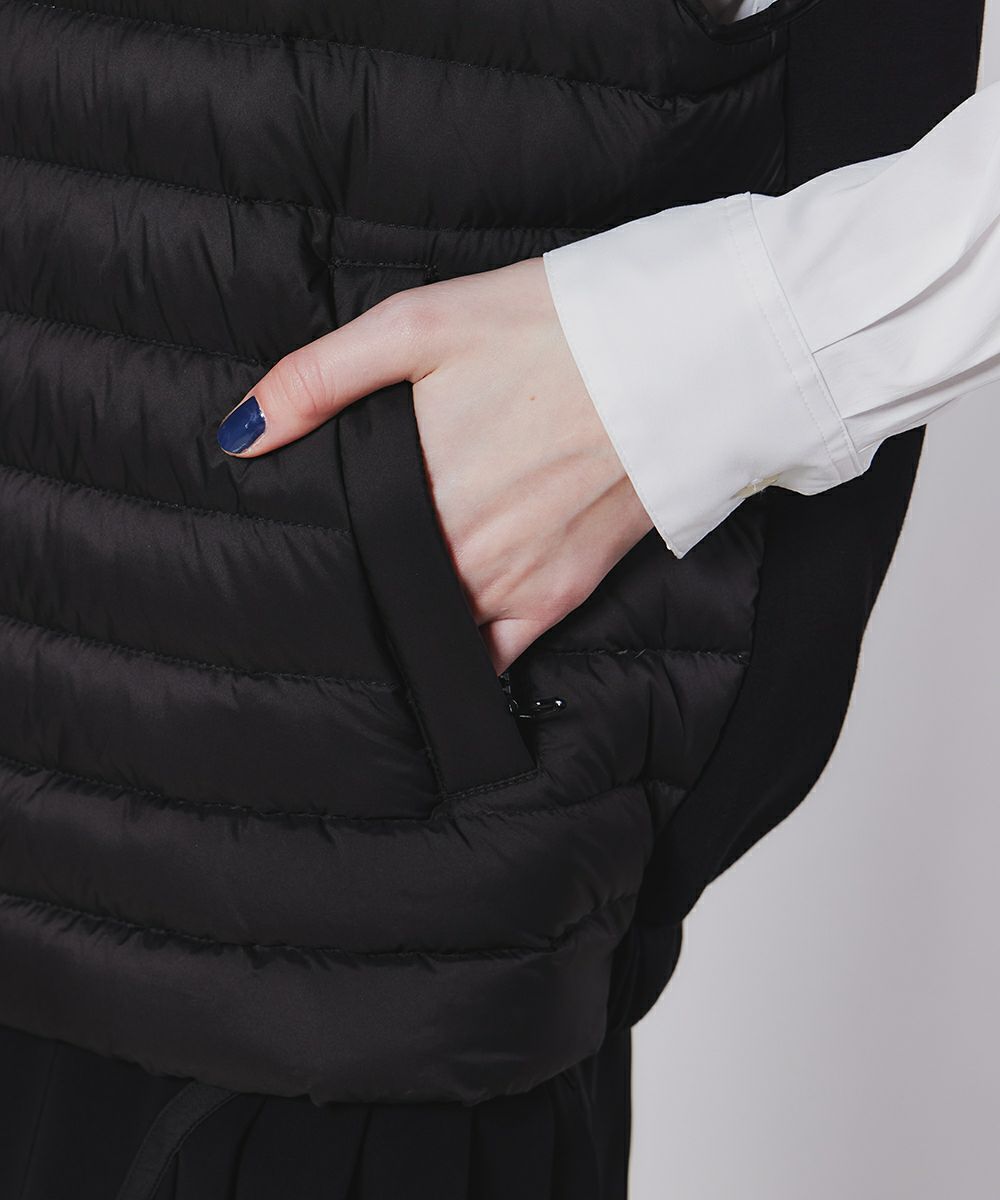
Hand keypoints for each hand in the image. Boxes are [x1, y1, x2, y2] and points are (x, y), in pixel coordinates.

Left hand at [216, 257, 653, 673]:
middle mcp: (458, 551)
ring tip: (387, 595)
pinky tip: (446, 639)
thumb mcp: (416, 325)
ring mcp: (513, 582)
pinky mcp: (561, 594)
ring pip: (431, 630)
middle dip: (353, 588)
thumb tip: (241, 435)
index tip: (289, 555)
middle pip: (379, 594)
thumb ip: (317, 380)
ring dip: (405, 619)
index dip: (309, 556)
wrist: (674, 353)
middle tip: (329, 575)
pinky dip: (464, 654)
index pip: (335, 552)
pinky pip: (495, 655)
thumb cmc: (545, 328)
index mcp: (412, 490)